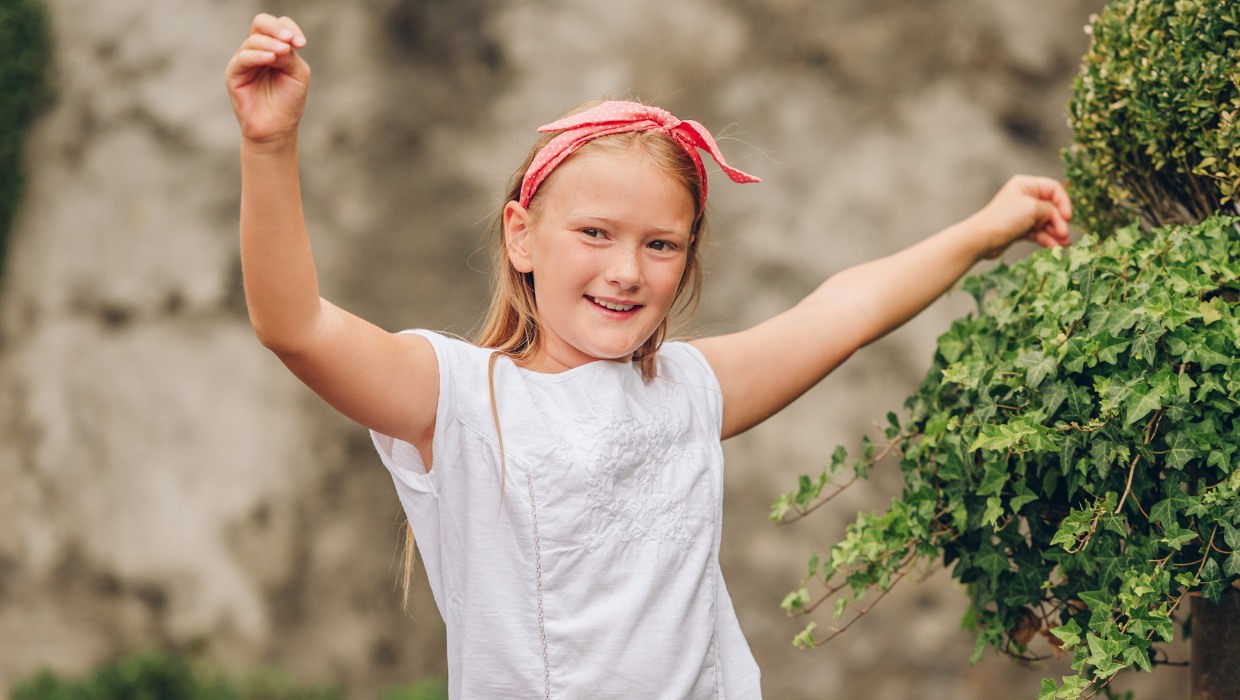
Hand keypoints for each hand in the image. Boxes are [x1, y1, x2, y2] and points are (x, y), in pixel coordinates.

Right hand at [225, 14, 309, 148]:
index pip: (280, 26)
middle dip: (276, 28)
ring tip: (282, 52)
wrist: (276, 128)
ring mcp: (245, 61)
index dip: (290, 29)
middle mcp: (259, 50)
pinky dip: (257, 55)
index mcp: (276, 48)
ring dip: (270, 44)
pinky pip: (243, 58)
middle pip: (261, 24)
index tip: (302, 44)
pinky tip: (270, 58)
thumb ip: (290, 55)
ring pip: (253, 40)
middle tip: (289, 39)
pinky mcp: (234, 73)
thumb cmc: (288, 101)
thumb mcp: (297, 74)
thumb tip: (280, 42)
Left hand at [968, 175, 1072, 259]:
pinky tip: (1054, 247)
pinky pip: (1038, 233)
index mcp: (1026, 185)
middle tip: (1064, 234)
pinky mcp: (1019, 229)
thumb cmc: (1005, 219)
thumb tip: (1057, 221)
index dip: (1063, 202)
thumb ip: (1050, 210)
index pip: (1054, 189)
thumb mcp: (1033, 208)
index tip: (1068, 217)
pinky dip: (1046, 239)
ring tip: (1065, 244)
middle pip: (1051, 207)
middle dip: (1060, 221)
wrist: (982, 239)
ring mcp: (1022, 215)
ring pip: (1046, 222)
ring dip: (1056, 233)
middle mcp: (1024, 198)